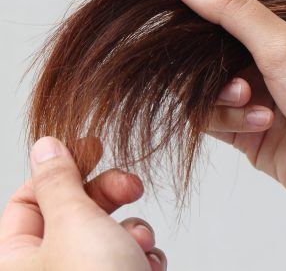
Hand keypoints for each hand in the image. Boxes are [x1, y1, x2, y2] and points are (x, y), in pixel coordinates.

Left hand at [0, 136, 166, 270]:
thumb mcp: (75, 222)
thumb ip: (59, 178)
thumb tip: (45, 145)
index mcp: (18, 261)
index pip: (28, 200)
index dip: (61, 169)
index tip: (93, 146)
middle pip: (72, 213)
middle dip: (108, 196)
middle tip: (132, 185)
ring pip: (105, 234)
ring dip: (131, 231)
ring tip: (140, 244)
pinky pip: (125, 260)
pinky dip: (141, 257)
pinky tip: (150, 266)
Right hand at [170, 0, 285, 265]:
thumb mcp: (282, 43)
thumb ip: (230, 9)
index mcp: (272, 28)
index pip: (216, 12)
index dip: (194, 17)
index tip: (174, 24)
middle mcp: (259, 58)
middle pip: (203, 55)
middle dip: (210, 69)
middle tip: (236, 78)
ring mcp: (252, 94)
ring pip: (202, 90)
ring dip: (223, 98)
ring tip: (252, 103)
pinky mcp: (246, 130)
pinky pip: (212, 121)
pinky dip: (231, 121)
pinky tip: (262, 124)